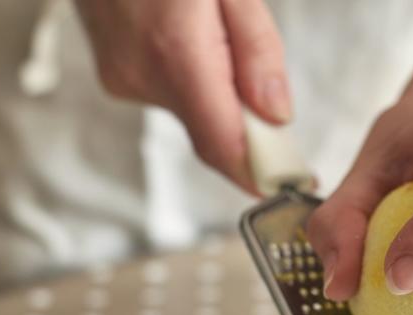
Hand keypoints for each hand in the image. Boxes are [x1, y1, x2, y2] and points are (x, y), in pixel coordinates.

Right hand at [74, 0, 290, 191]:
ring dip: (221, 98)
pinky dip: (196, 82)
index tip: (297, 183)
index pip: (224, 144)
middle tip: (273, 101)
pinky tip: (192, 36)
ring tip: (217, 33)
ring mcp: (123, 78)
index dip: (262, 174)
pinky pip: (171, 95)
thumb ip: (255, 47)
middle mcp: (143, 76)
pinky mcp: (115, 76)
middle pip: (214, 133)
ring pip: (194, 113)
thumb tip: (277, 116)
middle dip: (250, 128)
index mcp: (176, 50)